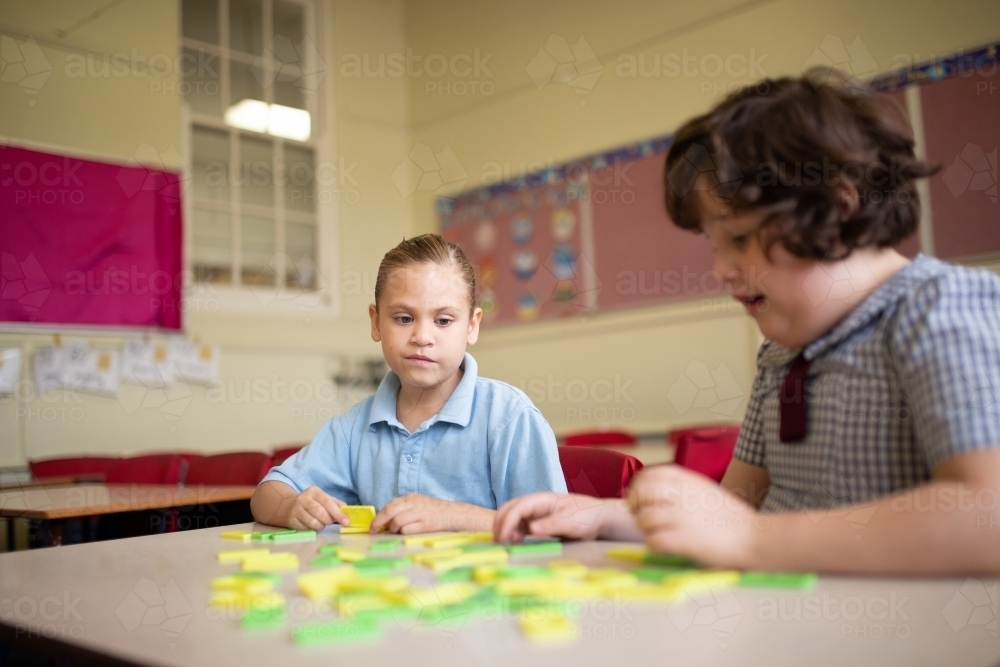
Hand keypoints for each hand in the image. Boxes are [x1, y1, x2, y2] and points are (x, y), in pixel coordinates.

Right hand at [286, 486, 348, 530]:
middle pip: (321, 513)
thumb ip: (337, 504)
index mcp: (314, 491)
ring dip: (321, 526)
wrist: (290, 507)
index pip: (328, 503)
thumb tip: (348, 512)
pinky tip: (312, 525)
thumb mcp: (325, 499)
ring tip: (321, 523)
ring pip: (313, 523)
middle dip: (329, 520)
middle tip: (330, 522)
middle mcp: (304, 499)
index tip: (346, 522)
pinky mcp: (291, 520)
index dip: (338, 513)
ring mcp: (296, 510)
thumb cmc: (313, 503)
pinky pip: (306, 529)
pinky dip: (312, 529)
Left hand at [370, 494, 495, 533]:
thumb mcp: (417, 505)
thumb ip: (402, 510)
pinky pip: (406, 530)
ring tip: (396, 533)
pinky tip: (407, 534)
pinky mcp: (425, 524)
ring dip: (393, 530)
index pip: (389, 506)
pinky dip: (403, 533)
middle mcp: (414, 503)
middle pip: (389, 512)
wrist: (454, 515)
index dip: (378, 517)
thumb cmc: (433, 512)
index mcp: (410, 498)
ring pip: (396, 522)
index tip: (373, 526)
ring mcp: (420, 513)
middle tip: (374, 532)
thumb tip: (384, 522)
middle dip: (378, 523)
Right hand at [493, 492, 629, 542]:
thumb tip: (530, 528)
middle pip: (509, 509)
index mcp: (541, 499)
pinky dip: (512, 534)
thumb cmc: (586, 516)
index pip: (517, 507)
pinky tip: (514, 543)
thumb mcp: (570, 521)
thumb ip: (551, 524)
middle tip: (498, 543)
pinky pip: (519, 527)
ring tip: (505, 544)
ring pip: (511, 518)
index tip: (503, 538)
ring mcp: (535, 514)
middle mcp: (534, 505)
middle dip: (500, 524)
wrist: (598, 519)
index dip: (507, 522)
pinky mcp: (537, 524)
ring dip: (505, 529)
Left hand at [628, 465, 762, 568]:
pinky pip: (652, 540)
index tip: (639, 499)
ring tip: (653, 533)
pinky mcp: (683, 539)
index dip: (637, 487)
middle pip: (640, 494)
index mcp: (686, 480)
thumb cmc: (732, 517)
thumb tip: (654, 491)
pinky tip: (662, 546)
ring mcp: (681, 517)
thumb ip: (681, 486)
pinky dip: (653, 544)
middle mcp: (681, 495)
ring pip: (643, 518)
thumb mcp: (705, 489)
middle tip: (639, 516)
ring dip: (643, 528)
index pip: (647, 475)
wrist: (755, 537)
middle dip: (634, 506)